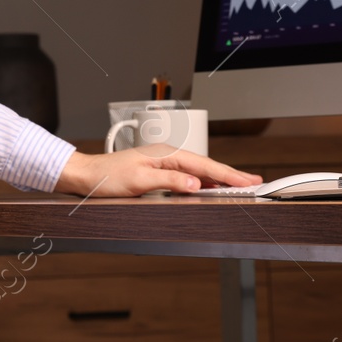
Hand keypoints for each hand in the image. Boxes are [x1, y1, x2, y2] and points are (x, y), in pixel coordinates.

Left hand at [52, 147, 261, 196]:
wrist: (87, 175)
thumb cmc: (108, 177)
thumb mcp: (140, 181)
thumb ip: (170, 181)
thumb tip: (196, 184)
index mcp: (167, 154)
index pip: (206, 166)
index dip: (229, 174)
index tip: (249, 180)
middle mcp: (168, 155)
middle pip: (207, 166)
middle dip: (231, 175)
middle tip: (254, 182)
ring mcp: (164, 163)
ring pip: (199, 171)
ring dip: (218, 178)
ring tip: (239, 186)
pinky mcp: (159, 171)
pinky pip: (188, 176)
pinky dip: (203, 181)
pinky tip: (209, 188)